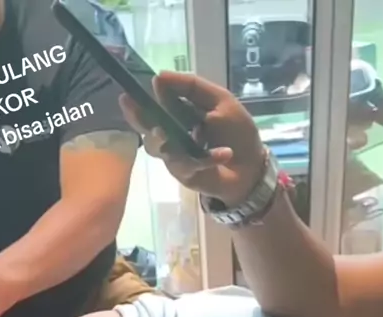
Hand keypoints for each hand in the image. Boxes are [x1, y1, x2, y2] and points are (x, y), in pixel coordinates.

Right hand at [119, 71, 265, 207]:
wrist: (252, 167)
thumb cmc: (237, 133)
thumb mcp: (220, 100)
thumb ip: (191, 87)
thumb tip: (158, 77)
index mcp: (179, 114)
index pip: (154, 107)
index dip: (141, 102)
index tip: (130, 95)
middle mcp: (172, 135)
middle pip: (147, 128)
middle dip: (140, 121)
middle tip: (137, 112)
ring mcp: (175, 156)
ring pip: (158, 148)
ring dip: (163, 140)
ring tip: (165, 133)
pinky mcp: (184, 174)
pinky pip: (187, 164)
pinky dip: (207, 158)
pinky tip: (225, 154)